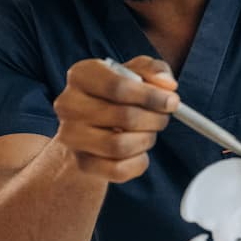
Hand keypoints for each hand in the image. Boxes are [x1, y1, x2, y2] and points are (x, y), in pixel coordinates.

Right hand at [53, 56, 178, 182]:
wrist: (92, 126)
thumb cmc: (118, 95)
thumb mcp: (136, 73)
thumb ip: (154, 70)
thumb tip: (167, 86)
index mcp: (80, 75)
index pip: (118, 86)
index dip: (151, 96)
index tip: (172, 101)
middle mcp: (68, 104)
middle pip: (124, 116)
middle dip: (154, 119)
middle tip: (163, 118)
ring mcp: (71, 136)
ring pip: (120, 146)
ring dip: (146, 140)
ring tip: (149, 133)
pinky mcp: (81, 162)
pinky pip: (118, 170)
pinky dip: (138, 162)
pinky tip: (138, 151)